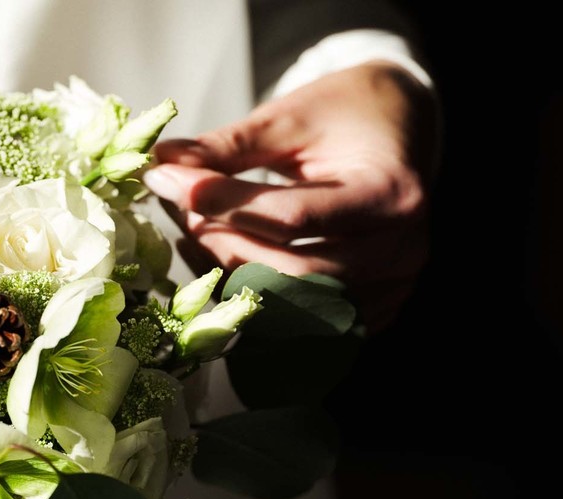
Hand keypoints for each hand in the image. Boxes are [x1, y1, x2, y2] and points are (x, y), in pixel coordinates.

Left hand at [145, 62, 437, 331]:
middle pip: (290, 274)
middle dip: (222, 244)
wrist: (400, 129)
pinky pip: (295, 320)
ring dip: (228, 272)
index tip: (171, 180)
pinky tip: (218, 258)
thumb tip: (162, 163)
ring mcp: (387, 289)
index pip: (293, 216)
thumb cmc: (346, 115)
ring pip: (286, 306)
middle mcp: (398, 252)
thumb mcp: (289, 116)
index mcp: (390, 194)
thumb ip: (228, 146)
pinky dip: (248, 293)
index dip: (223, 204)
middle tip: (180, 209)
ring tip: (193, 231)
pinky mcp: (369, 310)